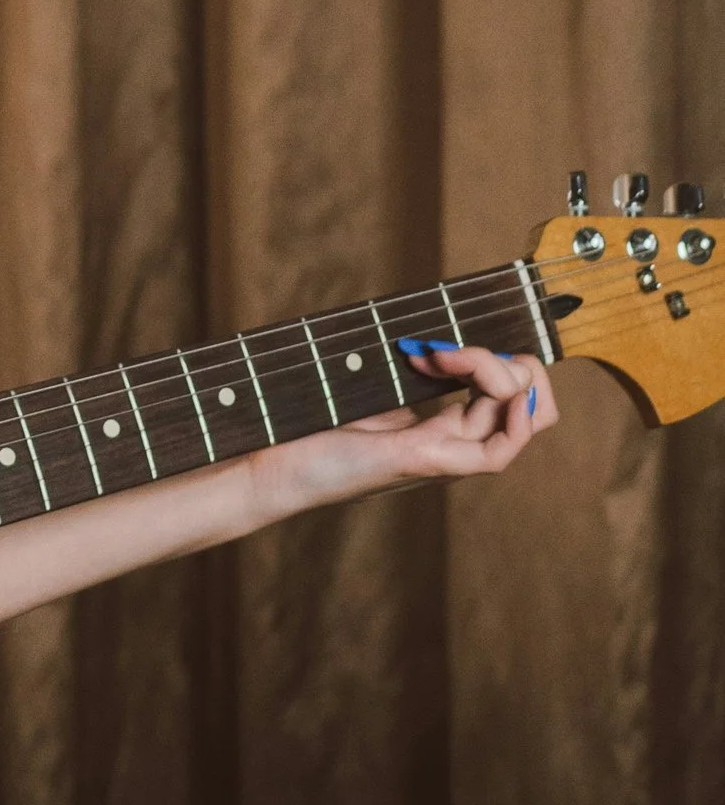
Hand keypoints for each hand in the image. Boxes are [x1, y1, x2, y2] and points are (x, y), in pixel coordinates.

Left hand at [250, 341, 555, 521]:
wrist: (274, 467)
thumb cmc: (311, 428)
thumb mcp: (371, 388)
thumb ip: (408, 371)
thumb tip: (427, 338)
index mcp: (444, 428)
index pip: (513, 395)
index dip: (496, 358)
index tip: (430, 345)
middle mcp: (452, 444)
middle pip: (530, 404)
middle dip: (507, 360)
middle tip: (441, 351)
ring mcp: (444, 456)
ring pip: (521, 416)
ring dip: (492, 369)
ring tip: (436, 357)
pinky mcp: (425, 462)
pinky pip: (497, 454)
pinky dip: (511, 417)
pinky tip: (479, 385)